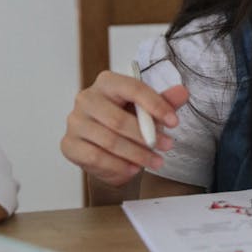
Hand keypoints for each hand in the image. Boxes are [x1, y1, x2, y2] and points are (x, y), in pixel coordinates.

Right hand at [60, 71, 188, 187]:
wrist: (109, 150)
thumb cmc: (129, 122)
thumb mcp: (149, 110)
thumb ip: (165, 101)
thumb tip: (182, 92)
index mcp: (107, 82)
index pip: (132, 89)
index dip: (156, 105)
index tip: (174, 122)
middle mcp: (86, 98)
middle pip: (118, 120)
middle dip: (147, 136)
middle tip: (167, 146)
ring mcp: (75, 122)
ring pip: (109, 141)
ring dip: (137, 155)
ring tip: (155, 161)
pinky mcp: (69, 144)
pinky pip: (96, 158)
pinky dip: (118, 166)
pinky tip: (133, 169)